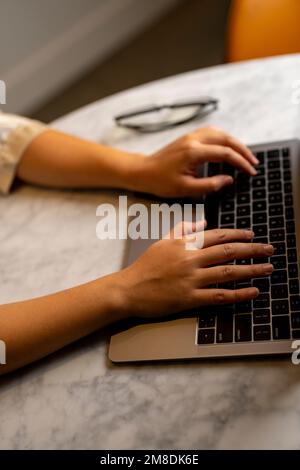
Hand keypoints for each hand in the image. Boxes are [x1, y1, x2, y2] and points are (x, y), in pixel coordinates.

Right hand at [116, 228, 273, 318]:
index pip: (217, 235)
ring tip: (267, 268)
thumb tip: (203, 223)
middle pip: (228, 251)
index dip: (238, 234)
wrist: (128, 289)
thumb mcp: (162, 241)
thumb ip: (183, 229)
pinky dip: (238, 293)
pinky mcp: (189, 298)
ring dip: (251, 270)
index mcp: (184, 244)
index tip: (252, 235)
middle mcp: (190, 259)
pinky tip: (253, 291)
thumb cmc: (145, 266)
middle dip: (252, 249)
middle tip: (269, 249)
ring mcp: (190, 279)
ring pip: (227, 272)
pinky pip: (219, 295)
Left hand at [136, 126, 258, 197]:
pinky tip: (228, 146)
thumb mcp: (186, 189)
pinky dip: (224, 138)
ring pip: (220, 132)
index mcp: (193, 152)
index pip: (225, 153)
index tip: (250, 172)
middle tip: (253, 162)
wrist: (143, 171)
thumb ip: (210, 185)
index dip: (241, 163)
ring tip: (244, 155)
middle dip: (243, 150)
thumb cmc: (161, 181)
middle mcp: (193, 140)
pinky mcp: (188, 137)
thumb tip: (228, 179)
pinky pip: (211, 132)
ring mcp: (190, 136)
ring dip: (235, 142)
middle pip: (226, 138)